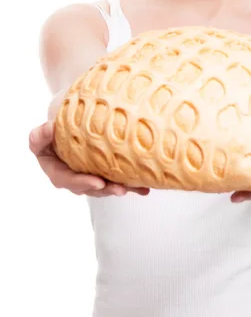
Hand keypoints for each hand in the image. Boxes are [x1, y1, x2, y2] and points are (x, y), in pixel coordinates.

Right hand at [28, 119, 149, 197]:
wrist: (63, 136)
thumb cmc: (50, 138)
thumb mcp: (40, 138)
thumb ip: (40, 136)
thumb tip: (49, 127)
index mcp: (59, 174)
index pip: (70, 181)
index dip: (84, 183)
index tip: (97, 181)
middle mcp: (77, 180)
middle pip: (93, 188)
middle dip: (108, 189)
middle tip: (121, 189)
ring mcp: (92, 178)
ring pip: (108, 187)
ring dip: (122, 188)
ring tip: (136, 188)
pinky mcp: (105, 175)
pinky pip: (118, 181)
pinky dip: (132, 186)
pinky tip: (146, 188)